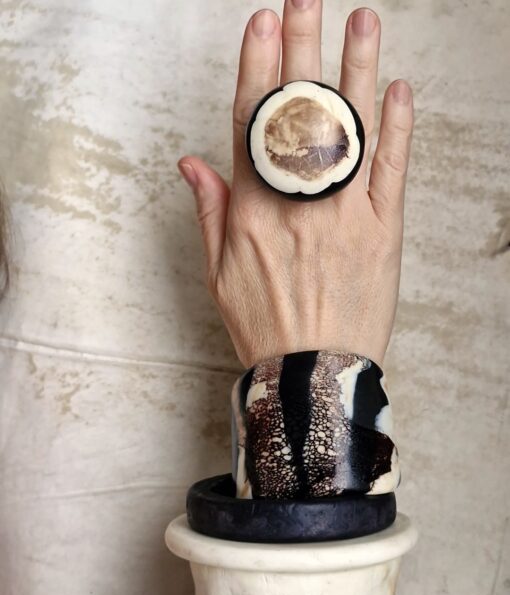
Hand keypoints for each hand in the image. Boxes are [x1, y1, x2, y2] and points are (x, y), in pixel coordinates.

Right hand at [178, 1, 413, 368]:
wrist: (312, 371)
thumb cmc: (263, 325)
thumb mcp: (218, 274)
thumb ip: (209, 212)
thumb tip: (192, 163)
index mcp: (252, 210)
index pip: (252, 123)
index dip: (257, 67)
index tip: (262, 23)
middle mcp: (296, 202)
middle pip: (299, 113)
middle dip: (301, 47)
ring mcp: (343, 214)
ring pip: (350, 130)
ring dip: (357, 70)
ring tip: (362, 22)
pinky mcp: (382, 232)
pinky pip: (390, 171)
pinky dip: (396, 128)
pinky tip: (398, 90)